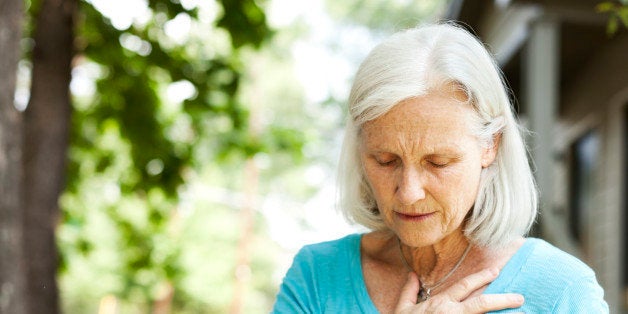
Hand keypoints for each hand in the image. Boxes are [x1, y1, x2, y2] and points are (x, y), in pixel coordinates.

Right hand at [394, 268, 523, 313]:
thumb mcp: (402, 308)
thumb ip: (409, 290)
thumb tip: (412, 275)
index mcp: (440, 303)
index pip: (464, 286)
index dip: (480, 278)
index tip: (495, 272)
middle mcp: (451, 312)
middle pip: (481, 304)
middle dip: (502, 299)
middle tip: (519, 297)